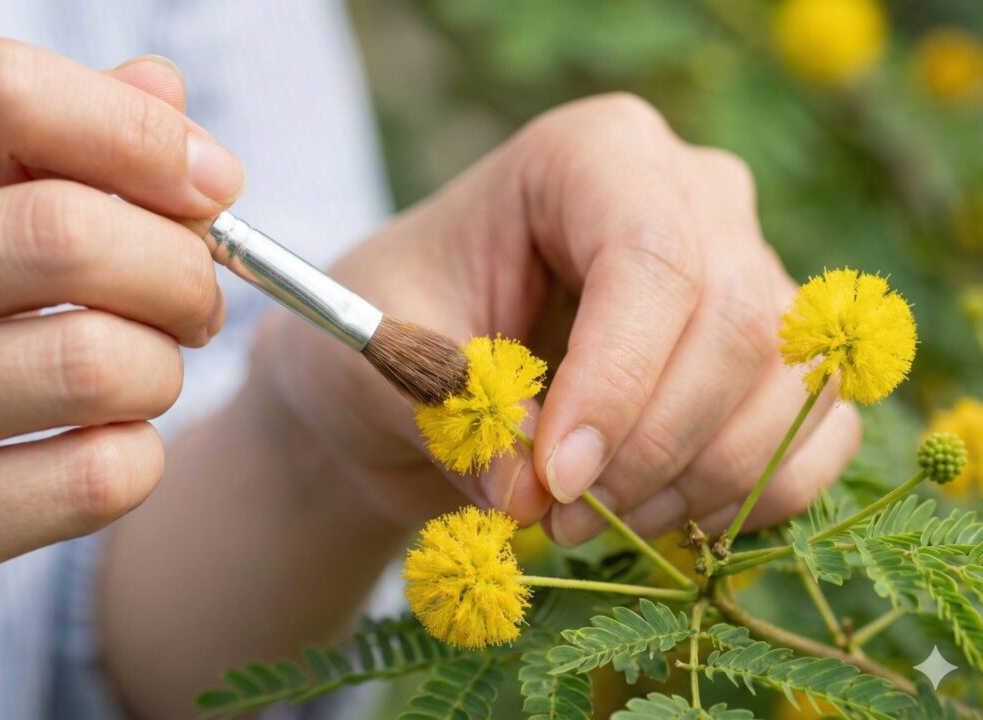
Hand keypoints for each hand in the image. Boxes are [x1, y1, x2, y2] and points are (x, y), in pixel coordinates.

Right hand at [0, 41, 239, 712]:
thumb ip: (35, 148)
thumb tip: (165, 91)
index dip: (135, 130)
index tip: (211, 183)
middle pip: (65, 233)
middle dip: (180, 268)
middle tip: (196, 302)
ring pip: (95, 362)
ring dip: (161, 370)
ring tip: (143, 378)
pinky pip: (94, 477)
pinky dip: (140, 458)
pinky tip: (108, 450)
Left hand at [266, 93, 859, 540]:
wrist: (416, 377)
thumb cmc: (393, 332)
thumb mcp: (384, 356)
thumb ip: (454, 411)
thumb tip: (532, 493)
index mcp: (593, 154)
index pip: (650, 258)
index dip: (616, 382)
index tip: (553, 481)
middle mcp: (693, 195)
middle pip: (734, 324)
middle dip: (649, 449)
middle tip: (557, 519)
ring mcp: (750, 270)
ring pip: (786, 387)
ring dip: (693, 486)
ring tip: (584, 524)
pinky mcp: (775, 356)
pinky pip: (818, 433)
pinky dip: (752, 499)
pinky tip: (658, 519)